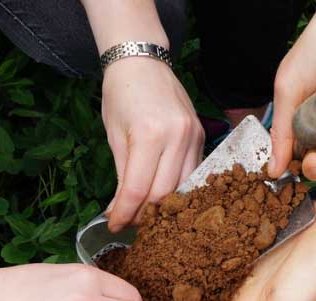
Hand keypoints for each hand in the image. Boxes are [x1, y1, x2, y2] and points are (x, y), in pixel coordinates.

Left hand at [102, 57, 203, 231]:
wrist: (142, 61)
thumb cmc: (120, 95)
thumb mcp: (114, 136)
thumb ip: (121, 176)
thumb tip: (119, 210)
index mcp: (149, 134)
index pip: (137, 190)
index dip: (124, 214)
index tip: (114, 225)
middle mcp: (176, 136)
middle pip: (164, 194)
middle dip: (144, 215)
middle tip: (128, 222)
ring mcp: (194, 136)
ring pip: (183, 188)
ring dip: (163, 206)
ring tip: (145, 212)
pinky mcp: (202, 136)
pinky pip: (193, 173)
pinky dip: (177, 189)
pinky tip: (163, 194)